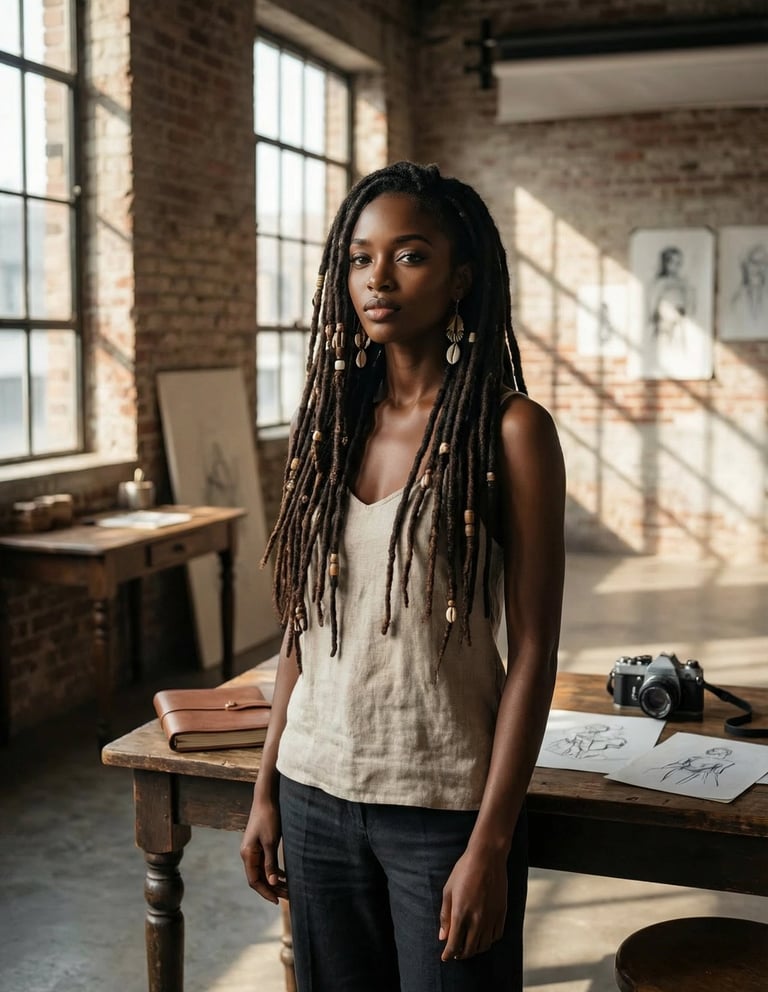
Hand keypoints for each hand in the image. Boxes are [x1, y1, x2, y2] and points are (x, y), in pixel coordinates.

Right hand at [240, 789, 287, 903]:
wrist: (267, 797)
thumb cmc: (269, 817)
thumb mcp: (271, 841)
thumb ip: (270, 863)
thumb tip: (272, 883)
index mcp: (248, 854)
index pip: (254, 881)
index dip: (266, 892)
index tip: (277, 901)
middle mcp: (248, 854)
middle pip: (259, 878)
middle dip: (272, 889)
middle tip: (288, 897)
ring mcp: (253, 849)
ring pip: (263, 871)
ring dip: (274, 881)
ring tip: (289, 889)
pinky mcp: (260, 844)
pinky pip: (266, 863)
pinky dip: (275, 871)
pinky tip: (285, 876)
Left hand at [438, 847, 507, 961]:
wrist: (487, 857)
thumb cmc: (464, 871)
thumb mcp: (448, 891)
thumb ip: (445, 916)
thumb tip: (442, 937)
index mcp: (461, 913)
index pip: (454, 944)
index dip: (448, 954)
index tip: (445, 958)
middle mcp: (477, 919)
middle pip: (469, 949)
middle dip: (460, 955)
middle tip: (455, 953)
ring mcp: (491, 917)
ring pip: (484, 946)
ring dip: (475, 950)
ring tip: (468, 946)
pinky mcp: (502, 913)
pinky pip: (496, 936)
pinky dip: (488, 941)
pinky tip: (483, 937)